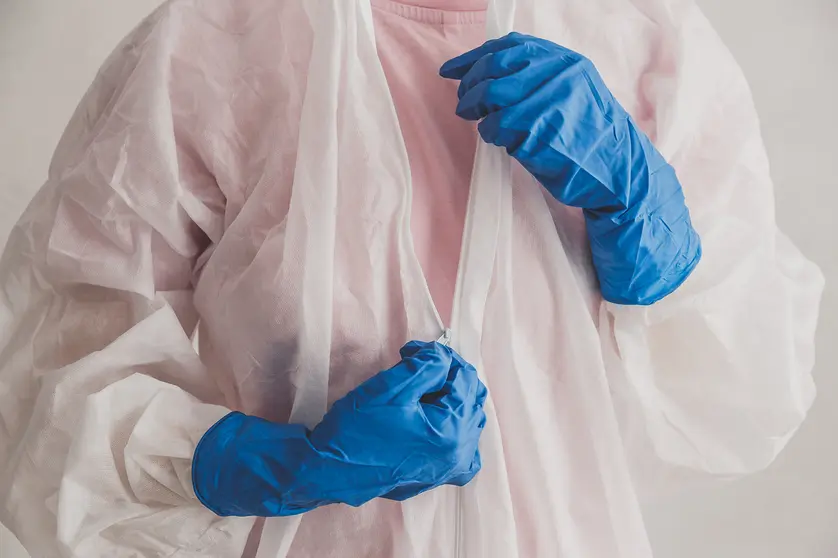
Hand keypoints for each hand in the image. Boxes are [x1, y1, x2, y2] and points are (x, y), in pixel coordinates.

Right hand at [311, 341, 486, 502]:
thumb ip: (426, 365)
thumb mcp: (391, 387)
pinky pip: (462, 449)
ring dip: (449, 396)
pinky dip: (456, 429)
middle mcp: (458, 453)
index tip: (410, 351)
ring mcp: (448, 468)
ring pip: (467, 419)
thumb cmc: (357, 430)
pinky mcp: (435, 475)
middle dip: (445, 374)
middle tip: (413, 364)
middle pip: (470, 397)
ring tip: (418, 387)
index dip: (439, 356)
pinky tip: (438, 420)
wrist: (329, 471)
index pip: (464, 379)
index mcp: (451, 431)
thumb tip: (443, 355)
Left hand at [441, 33, 700, 304]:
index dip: (474, 57)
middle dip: (470, 86)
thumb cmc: (590, 137)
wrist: (620, 172)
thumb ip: (538, 78)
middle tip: (462, 103)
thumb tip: (484, 75)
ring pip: (492, 98)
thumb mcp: (574, 92)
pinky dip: (492, 135)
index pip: (509, 47)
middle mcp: (559, 75)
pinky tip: (502, 141)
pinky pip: (498, 128)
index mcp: (566, 61)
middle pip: (494, 69)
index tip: (451, 70)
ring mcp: (549, 102)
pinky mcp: (539, 132)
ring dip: (478, 113)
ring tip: (481, 124)